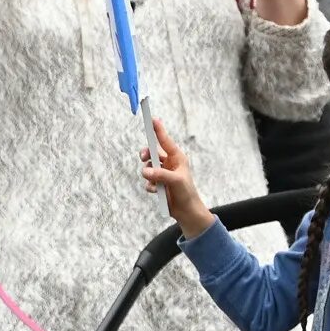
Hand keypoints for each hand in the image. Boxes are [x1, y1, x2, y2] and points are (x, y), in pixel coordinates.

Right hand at [139, 117, 212, 235]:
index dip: (158, 129)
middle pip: (151, 152)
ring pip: (147, 167)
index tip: (152, 119)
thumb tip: (145, 171)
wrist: (186, 212)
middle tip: (142, 156)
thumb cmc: (186, 193)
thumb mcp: (176, 181)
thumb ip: (160, 175)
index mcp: (177, 158)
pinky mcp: (158, 184)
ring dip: (148, 175)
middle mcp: (168, 163)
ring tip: (156, 184)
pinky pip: (147, 181)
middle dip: (145, 154)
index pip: (165, 141)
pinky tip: (157, 192)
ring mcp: (162, 173)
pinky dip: (150, 186)